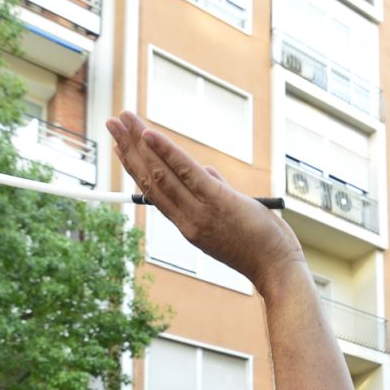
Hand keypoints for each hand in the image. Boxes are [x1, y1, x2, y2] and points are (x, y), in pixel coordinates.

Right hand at [107, 112, 306, 292]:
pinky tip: (150, 134)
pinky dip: (166, 152)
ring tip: (122, 119)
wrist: (277, 270)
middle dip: (128, 148)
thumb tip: (204, 170)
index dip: (135, 167)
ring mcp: (200, 210)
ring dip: (138, 142)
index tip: (120, 147)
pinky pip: (186, 172)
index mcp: (188, 225)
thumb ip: (215, 192)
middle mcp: (187, 220)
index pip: (154, 193)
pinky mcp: (217, 200)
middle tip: (111, 122)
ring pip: (161, 172)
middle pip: (150, 179)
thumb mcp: (231, 219)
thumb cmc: (259, 248)